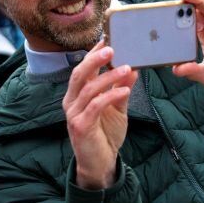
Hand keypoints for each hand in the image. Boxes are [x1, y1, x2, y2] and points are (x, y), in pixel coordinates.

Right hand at [64, 40, 135, 189]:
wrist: (100, 164)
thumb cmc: (105, 135)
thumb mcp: (117, 109)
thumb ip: (121, 90)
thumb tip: (132, 69)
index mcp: (77, 95)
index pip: (83, 69)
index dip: (93, 54)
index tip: (107, 38)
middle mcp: (71, 102)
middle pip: (79, 74)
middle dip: (95, 59)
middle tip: (111, 47)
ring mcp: (73, 114)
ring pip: (89, 88)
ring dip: (108, 76)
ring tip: (127, 68)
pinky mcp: (80, 126)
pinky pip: (95, 106)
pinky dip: (111, 95)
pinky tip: (125, 90)